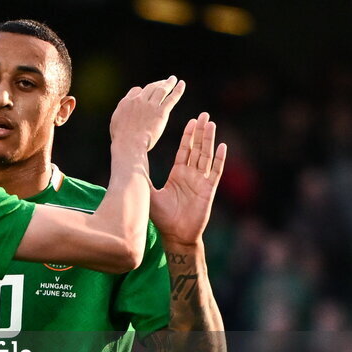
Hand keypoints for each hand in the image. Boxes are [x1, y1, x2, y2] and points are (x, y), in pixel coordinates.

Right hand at [110, 76, 185, 152]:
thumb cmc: (121, 138)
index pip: (136, 90)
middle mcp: (138, 100)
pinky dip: (178, 90)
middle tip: (163, 82)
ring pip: (161, 90)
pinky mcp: (161, 112)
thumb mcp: (116, 122)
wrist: (129, 144)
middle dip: (157, 83)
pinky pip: (171, 98)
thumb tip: (127, 113)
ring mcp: (150, 105)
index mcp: (126, 102)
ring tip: (173, 79)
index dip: (142, 91)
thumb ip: (122, 114)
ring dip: (168, 83)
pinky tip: (181, 84)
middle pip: (150, 87)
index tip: (146, 93)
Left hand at [151, 112, 226, 245]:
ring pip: (206, 156)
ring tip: (211, 124)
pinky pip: (215, 172)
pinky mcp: (208, 190)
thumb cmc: (162, 218)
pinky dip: (219, 159)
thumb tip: (130, 163)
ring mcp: (201, 182)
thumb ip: (143, 178)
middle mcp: (191, 176)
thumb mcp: (149, 193)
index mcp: (178, 174)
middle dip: (200, 132)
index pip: (185, 151)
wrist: (175, 235)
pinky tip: (222, 146)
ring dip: (209, 140)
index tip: (191, 120)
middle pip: (197, 149)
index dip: (188, 136)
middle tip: (204, 115)